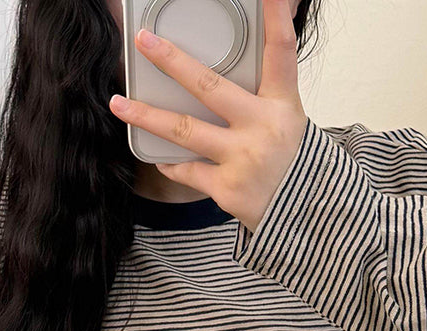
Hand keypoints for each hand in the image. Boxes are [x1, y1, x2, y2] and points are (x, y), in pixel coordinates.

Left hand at [109, 0, 307, 233]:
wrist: (308, 215)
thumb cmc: (291, 162)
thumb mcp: (288, 119)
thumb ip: (263, 90)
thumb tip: (227, 69)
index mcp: (282, 104)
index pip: (281, 52)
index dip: (276, 17)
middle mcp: (262, 127)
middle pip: (209, 87)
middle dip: (172, 61)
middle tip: (144, 41)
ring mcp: (243, 159)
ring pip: (185, 131)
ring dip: (147, 116)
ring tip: (119, 104)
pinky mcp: (228, 188)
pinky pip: (189, 169)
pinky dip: (172, 163)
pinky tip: (161, 157)